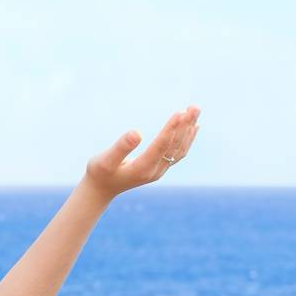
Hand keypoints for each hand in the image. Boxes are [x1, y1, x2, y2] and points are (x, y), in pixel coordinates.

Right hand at [84, 105, 200, 199]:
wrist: (101, 189)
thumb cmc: (99, 173)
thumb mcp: (104, 160)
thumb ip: (120, 148)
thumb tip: (137, 132)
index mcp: (142, 169)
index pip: (161, 146)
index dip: (171, 129)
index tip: (180, 112)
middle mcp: (155, 171)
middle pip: (175, 146)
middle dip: (185, 125)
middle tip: (195, 106)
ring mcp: (159, 170)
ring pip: (179, 149)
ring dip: (188, 129)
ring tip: (195, 109)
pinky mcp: (159, 167)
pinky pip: (178, 153)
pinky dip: (187, 138)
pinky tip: (194, 126)